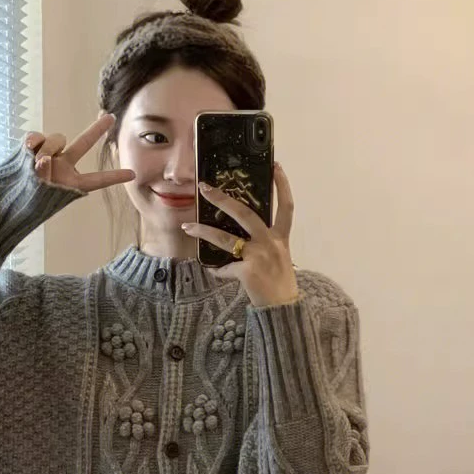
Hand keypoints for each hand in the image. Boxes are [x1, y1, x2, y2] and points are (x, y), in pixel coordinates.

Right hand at [25, 113, 134, 193]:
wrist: (4, 201)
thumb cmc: (26, 203)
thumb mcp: (42, 194)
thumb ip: (45, 173)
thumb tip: (42, 157)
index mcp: (72, 184)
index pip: (97, 179)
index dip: (114, 176)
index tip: (133, 174)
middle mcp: (62, 166)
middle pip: (83, 144)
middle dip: (96, 129)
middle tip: (111, 116)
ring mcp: (47, 154)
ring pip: (56, 138)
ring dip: (48, 150)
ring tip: (37, 166)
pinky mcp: (30, 147)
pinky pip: (36, 136)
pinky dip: (33, 142)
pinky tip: (28, 150)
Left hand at [181, 163, 298, 306]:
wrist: (281, 308)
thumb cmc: (280, 282)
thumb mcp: (279, 257)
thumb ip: (265, 242)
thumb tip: (242, 235)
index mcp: (281, 237)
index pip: (286, 206)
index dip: (282, 185)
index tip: (275, 165)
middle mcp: (271, 242)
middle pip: (245, 214)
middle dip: (223, 199)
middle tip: (205, 188)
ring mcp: (259, 256)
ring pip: (226, 238)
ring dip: (204, 231)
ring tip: (187, 226)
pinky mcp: (247, 271)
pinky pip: (224, 268)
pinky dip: (218, 271)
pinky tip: (213, 272)